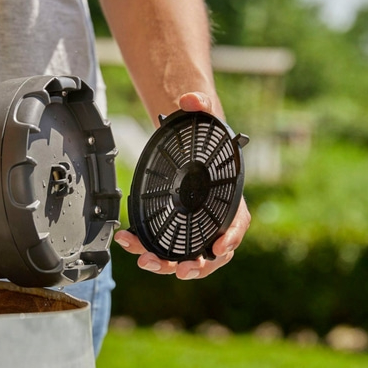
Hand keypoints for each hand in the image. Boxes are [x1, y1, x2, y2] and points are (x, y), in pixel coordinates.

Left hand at [114, 91, 250, 278]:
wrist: (189, 142)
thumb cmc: (203, 135)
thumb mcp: (203, 115)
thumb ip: (199, 104)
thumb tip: (190, 98)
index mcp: (230, 197)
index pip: (237, 222)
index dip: (231, 237)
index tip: (218, 247)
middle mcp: (214, 219)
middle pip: (213, 251)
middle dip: (199, 265)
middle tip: (181, 269)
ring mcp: (194, 227)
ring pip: (187, 256)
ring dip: (168, 265)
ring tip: (147, 262)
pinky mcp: (174, 229)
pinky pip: (165, 248)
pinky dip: (148, 250)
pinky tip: (129, 242)